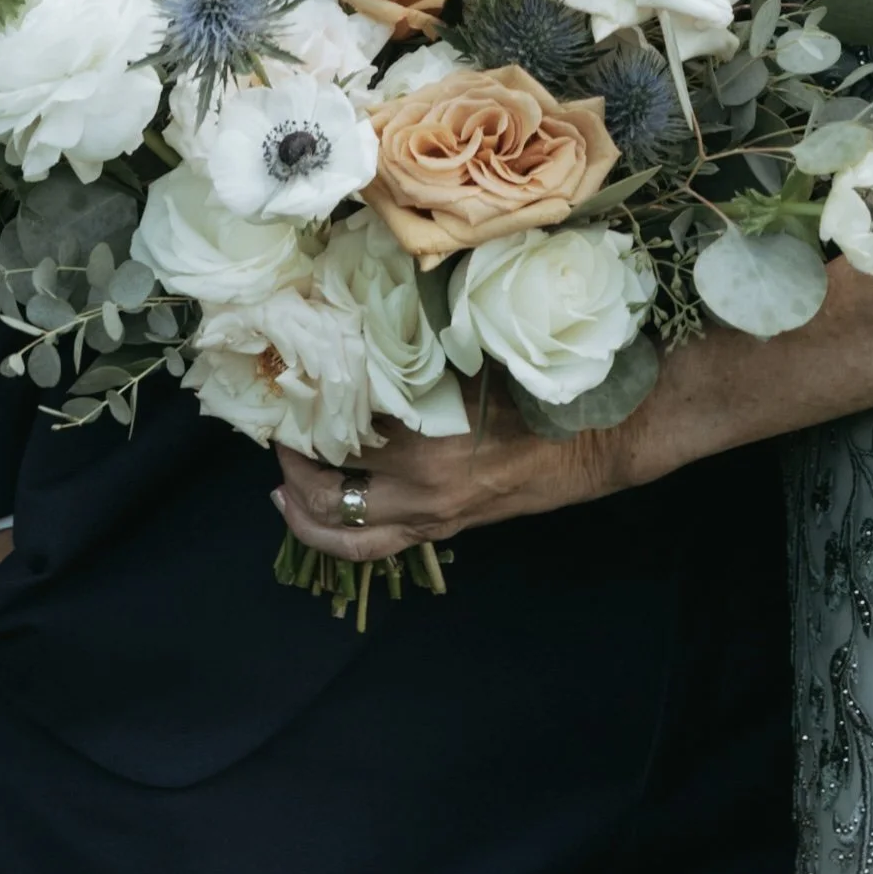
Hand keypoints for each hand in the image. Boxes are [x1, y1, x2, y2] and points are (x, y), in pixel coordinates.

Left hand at [272, 382, 639, 564]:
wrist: (597, 442)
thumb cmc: (538, 392)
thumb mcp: (473, 362)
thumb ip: (415, 357)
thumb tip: (358, 327)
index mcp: (424, 448)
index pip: (338, 438)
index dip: (302, 417)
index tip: (285, 389)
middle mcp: (420, 495)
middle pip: (328, 495)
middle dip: (291, 467)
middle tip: (275, 434)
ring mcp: (430, 520)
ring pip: (345, 536)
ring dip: (305, 514)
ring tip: (282, 490)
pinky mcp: (443, 530)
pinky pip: (375, 547)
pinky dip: (338, 534)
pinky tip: (320, 514)